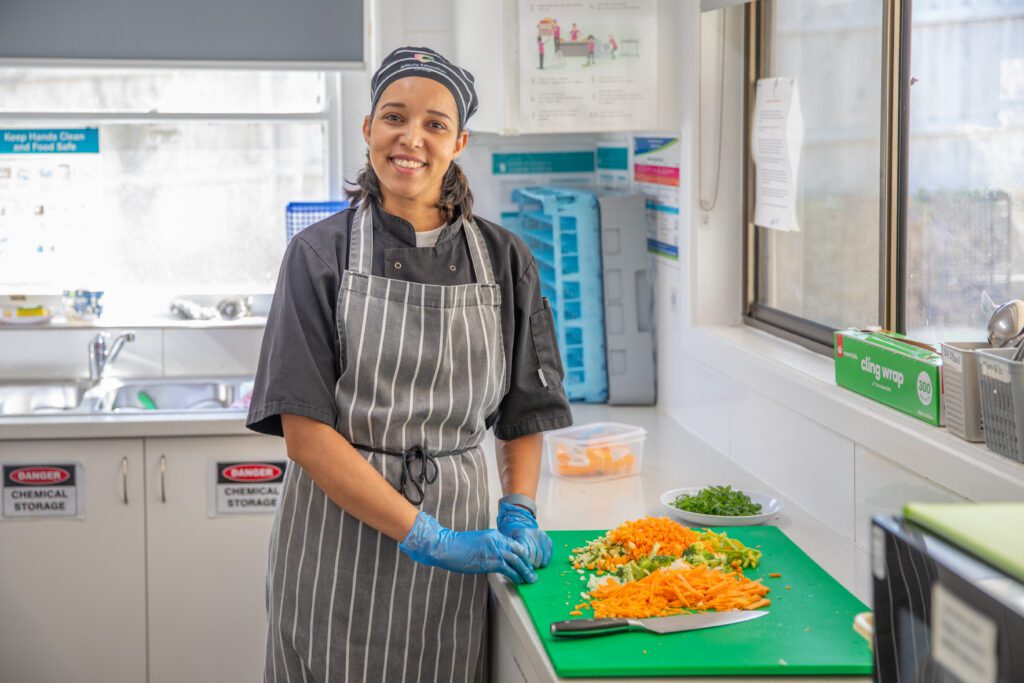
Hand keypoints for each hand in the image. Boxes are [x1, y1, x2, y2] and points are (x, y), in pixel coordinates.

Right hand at [400, 512, 536, 583]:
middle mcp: (497, 540)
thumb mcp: (478, 541)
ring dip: (525, 571)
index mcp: (494, 535)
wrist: (447, 547)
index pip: (514, 544)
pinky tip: (519, 580)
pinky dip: (515, 575)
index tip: (526, 562)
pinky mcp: (490, 561)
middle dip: (527, 564)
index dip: (522, 555)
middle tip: (532, 573)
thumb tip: (498, 557)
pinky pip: (508, 569)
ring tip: (530, 579)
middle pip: (518, 552)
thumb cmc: (458, 546)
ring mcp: (494, 550)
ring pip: (516, 561)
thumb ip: (490, 546)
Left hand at [497, 501, 551, 567]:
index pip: (525, 553)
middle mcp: (534, 534)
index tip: (521, 568)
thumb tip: (513, 566)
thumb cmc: (512, 536)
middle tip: (526, 570)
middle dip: (530, 565)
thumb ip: (511, 551)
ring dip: (537, 564)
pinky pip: (548, 555)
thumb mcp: (508, 541)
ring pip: (542, 557)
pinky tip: (539, 563)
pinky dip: (544, 561)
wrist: (519, 524)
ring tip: (532, 566)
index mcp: (523, 534)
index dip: (524, 562)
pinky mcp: (548, 540)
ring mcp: (542, 537)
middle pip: (534, 556)